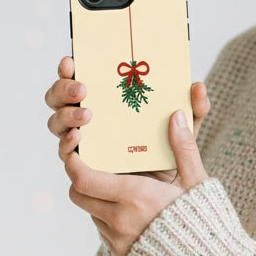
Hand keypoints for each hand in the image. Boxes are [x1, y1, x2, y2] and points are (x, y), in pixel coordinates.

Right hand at [45, 56, 209, 159]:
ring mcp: (83, 140)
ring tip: (86, 115)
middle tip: (82, 89)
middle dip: (63, 89)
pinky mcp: (82, 165)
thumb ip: (195, 110)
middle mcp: (88, 117)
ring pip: (57, 123)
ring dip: (66, 115)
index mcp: (108, 100)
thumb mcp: (187, 131)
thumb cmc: (173, 154)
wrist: (169, 195)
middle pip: (59, 98)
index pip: (79, 77)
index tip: (71, 60)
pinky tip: (77, 138)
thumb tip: (197, 86)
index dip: (68, 67)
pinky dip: (66, 144)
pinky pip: (66, 153)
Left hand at [64, 107, 208, 255]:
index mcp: (135, 197)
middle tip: (94, 165)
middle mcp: (120, 220)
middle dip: (80, 178)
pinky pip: (103, 231)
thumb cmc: (205, 222)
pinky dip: (109, 217)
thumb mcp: (197, 182)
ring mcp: (118, 241)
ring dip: (98, 198)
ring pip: (91, 212)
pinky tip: (132, 211)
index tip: (75, 149)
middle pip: (78, 194)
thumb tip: (175, 116)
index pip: (82, 178)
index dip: (73, 162)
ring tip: (120, 188)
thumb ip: (184, 147)